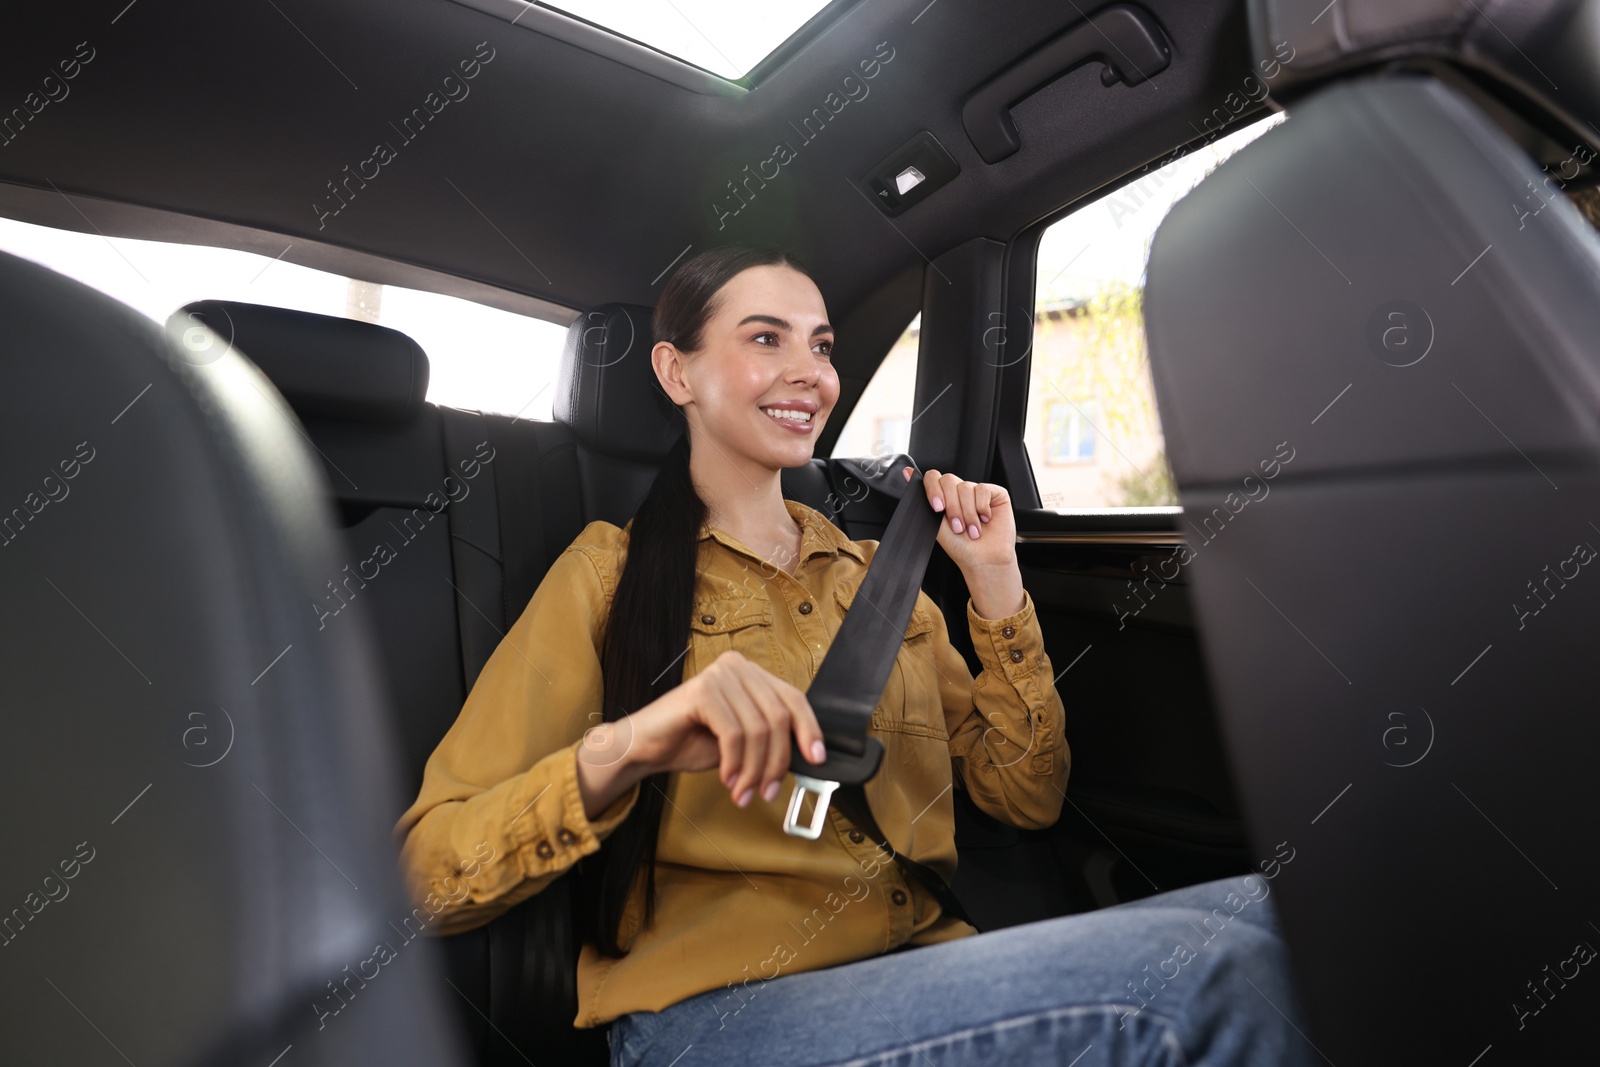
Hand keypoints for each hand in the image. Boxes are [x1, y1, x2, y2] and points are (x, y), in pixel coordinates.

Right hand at [576, 651, 826, 818]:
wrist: (644, 748)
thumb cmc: (691, 742)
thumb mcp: (742, 741)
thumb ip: (770, 739)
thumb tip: (807, 758)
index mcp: (752, 674)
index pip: (794, 699)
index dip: (810, 731)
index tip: (816, 761)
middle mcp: (738, 667)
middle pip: (778, 718)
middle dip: (776, 762)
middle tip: (767, 792)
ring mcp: (720, 675)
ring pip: (758, 730)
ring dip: (754, 770)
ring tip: (744, 793)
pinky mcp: (702, 690)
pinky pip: (733, 733)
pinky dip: (734, 763)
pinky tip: (727, 779)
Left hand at [903, 465, 1017, 571]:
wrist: (983, 560)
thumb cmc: (961, 547)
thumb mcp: (936, 524)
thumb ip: (924, 500)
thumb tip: (907, 473)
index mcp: (944, 497)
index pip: (934, 478)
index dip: (934, 490)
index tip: (938, 509)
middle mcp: (960, 492)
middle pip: (949, 480)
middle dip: (952, 507)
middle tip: (957, 526)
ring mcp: (977, 492)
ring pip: (966, 487)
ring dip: (967, 513)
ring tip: (971, 530)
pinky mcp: (995, 494)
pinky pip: (983, 490)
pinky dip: (982, 508)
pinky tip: (984, 520)